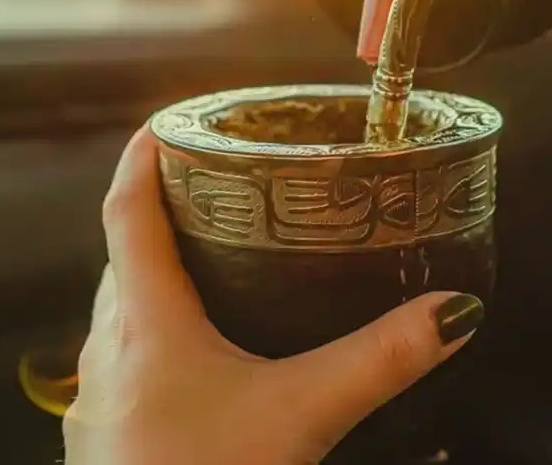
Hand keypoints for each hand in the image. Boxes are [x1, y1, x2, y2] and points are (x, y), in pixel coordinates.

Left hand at [63, 125, 483, 464]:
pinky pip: (124, 356)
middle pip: (123, 254)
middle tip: (214, 188)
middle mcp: (108, 346)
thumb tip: (454, 312)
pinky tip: (198, 358)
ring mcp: (98, 395)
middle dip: (161, 213)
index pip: (125, 208)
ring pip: (121, 308)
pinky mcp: (105, 433)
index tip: (168, 119)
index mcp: (145, 319)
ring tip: (214, 261)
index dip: (143, 154)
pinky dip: (154, 331)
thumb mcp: (302, 415)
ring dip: (157, 275)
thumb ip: (379, 362)